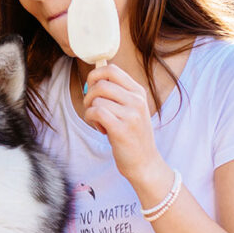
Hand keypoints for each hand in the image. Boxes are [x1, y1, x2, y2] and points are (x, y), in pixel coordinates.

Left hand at [82, 63, 167, 184]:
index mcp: (138, 92)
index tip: (91, 87)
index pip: (112, 70)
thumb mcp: (131, 108)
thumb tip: (94, 75)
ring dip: (90, 111)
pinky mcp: (121, 128)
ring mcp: (131, 114)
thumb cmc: (132, 134)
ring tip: (100, 122)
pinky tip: (101, 128)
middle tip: (92, 108)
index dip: (95, 75)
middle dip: (89, 96)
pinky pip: (96, 112)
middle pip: (101, 84)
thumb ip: (117, 92)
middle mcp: (137, 100)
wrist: (144, 162)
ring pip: (96, 100)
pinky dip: (91, 119)